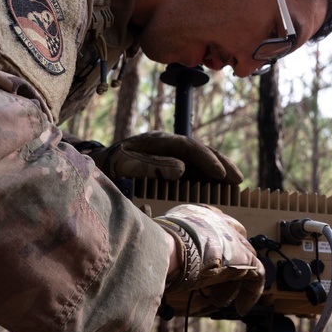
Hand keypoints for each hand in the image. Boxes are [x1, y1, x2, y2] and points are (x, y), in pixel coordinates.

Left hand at [88, 132, 242, 184]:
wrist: (93, 168)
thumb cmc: (106, 167)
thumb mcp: (123, 165)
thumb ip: (150, 166)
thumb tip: (182, 169)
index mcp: (157, 141)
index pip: (189, 147)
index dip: (207, 160)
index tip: (221, 175)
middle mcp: (166, 146)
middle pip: (200, 151)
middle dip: (221, 164)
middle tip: (238, 180)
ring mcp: (168, 156)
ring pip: (199, 161)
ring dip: (218, 171)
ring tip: (236, 185)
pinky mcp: (167, 168)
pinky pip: (192, 171)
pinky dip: (207, 179)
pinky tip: (219, 190)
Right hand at [154, 204, 263, 314]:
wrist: (166, 249)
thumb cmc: (155, 247)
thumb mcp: (160, 243)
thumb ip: (165, 250)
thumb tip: (156, 266)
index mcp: (197, 214)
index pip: (212, 227)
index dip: (210, 247)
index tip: (204, 263)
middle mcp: (218, 221)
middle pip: (231, 240)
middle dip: (225, 261)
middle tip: (213, 281)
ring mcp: (233, 238)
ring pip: (243, 259)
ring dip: (231, 282)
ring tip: (218, 300)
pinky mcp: (244, 257)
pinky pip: (256, 275)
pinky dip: (249, 292)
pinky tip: (240, 307)